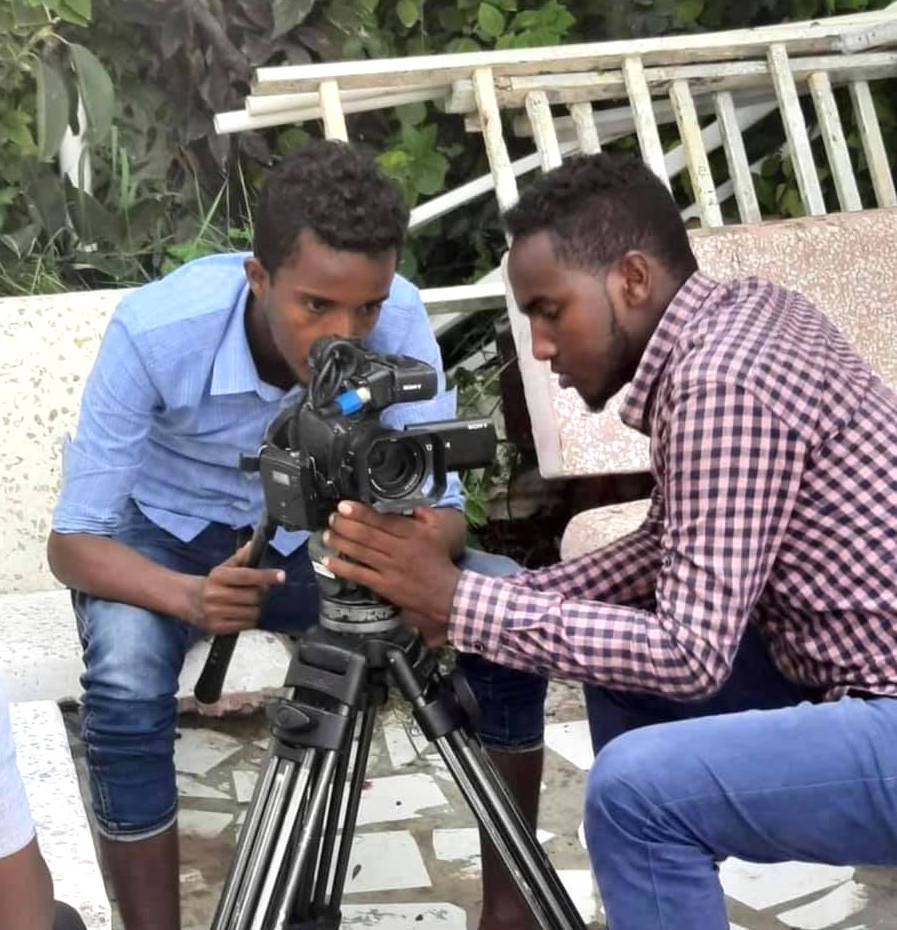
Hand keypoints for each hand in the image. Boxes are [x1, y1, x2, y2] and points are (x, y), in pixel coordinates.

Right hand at [186, 542, 284, 634]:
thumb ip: (240, 558)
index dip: (266, 576)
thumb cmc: (213, 583)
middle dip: (261, 593)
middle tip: (259, 590)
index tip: (282, 575)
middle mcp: (214, 594)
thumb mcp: (224, 568)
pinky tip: (242, 613)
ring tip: (249, 603)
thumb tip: (252, 545)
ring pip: (252, 612)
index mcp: (217, 576)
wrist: (188, 601)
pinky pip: (246, 625)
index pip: (246, 575)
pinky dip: (250, 619)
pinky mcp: (216, 628)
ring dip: (256, 607)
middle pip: (253, 596)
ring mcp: (214, 613)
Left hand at [322, 501, 460, 646]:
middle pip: (366, 535)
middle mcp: (398, 550)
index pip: (382, 521)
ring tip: (326, 534)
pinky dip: (342, 568)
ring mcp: (389, 569)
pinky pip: (359, 575)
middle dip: (345, 525)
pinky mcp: (383, 586)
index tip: (344, 505)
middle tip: (331, 518)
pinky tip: (328, 561)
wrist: (445, 593)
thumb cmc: (439, 559)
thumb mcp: (438, 530)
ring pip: (360, 553)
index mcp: (411, 534)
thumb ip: (424, 513)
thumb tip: (408, 501)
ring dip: (340, 543)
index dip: (361, 513)